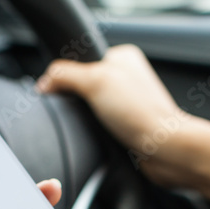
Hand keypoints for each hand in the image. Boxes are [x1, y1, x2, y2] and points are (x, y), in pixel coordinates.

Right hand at [37, 44, 199, 188]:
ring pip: (89, 109)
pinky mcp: (125, 127)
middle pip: (82, 85)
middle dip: (76, 100)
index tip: (60, 90)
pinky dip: (94, 133)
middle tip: (83, 109)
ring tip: (95, 124)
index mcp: (122, 57)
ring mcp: (126, 104)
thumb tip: (44, 82)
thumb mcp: (95, 81)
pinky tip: (101, 135)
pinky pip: (98, 127)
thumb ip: (65, 74)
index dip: (66, 75)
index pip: (80, 59)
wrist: (165, 151)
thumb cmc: (142, 114)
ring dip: (86, 119)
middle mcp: (126, 78)